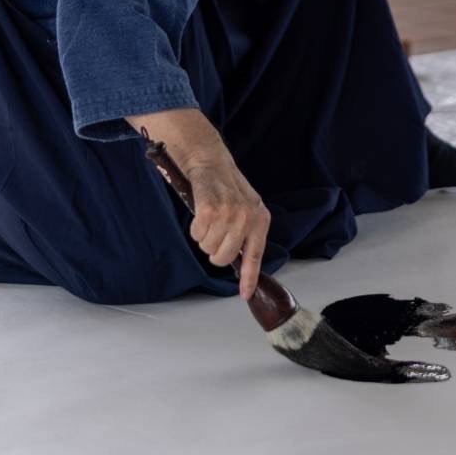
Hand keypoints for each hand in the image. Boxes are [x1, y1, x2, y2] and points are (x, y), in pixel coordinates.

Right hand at [183, 144, 270, 299]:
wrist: (210, 159)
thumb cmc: (226, 186)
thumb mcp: (247, 207)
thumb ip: (246, 232)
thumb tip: (239, 262)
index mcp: (260, 219)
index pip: (255, 256)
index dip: (249, 278)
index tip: (246, 295)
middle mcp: (247, 218)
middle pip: (224, 258)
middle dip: (214, 251)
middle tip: (213, 234)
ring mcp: (229, 214)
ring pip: (208, 248)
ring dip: (203, 237)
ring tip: (207, 218)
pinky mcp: (209, 210)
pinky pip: (196, 235)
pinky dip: (194, 227)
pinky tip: (200, 213)